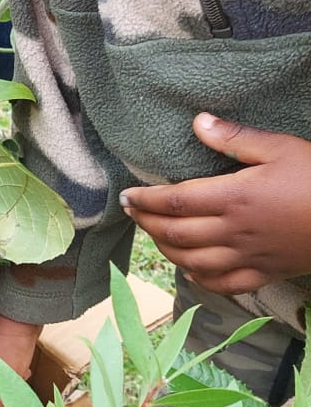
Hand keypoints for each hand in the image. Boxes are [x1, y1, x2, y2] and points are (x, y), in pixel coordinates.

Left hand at [120, 114, 310, 293]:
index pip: (174, 202)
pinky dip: (199, 279)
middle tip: (132, 212)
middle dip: (146, 224)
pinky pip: (223, 284)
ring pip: (192, 262)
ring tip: (153, 236)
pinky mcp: (264, 274)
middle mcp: (233, 232)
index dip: (144, 200)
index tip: (125, 195)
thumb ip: (235, 138)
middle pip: (175, 234)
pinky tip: (190, 269)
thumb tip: (197, 122)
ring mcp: (248, 257)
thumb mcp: (280, 148)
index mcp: (233, 198)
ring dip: (166, 250)